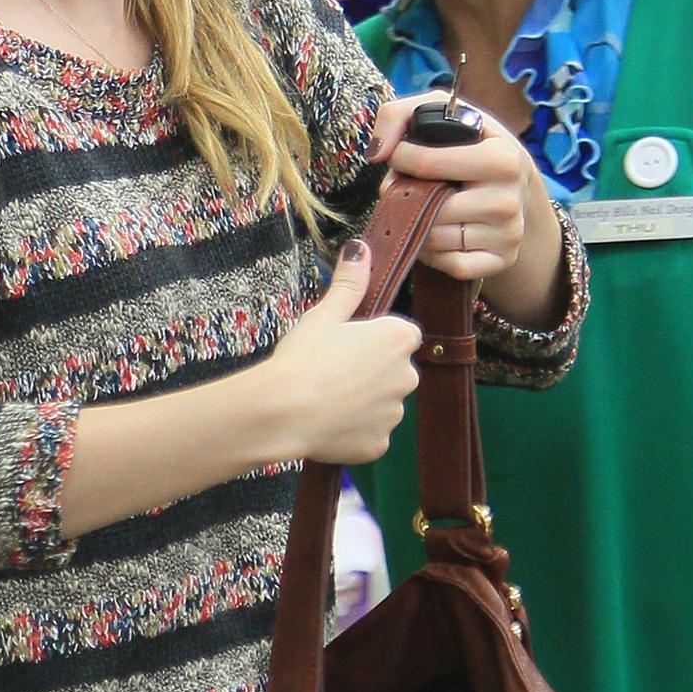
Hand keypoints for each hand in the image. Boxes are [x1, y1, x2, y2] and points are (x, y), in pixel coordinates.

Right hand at [263, 240, 420, 462]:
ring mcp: (394, 414)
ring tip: (324, 398)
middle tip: (330, 371)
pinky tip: (326, 422)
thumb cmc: (304, 357)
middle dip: (369, 371)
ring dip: (362, 401)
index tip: (345, 344)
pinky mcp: (379, 444)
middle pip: (392, 369)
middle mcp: (408, 376)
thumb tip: (362, 247)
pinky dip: (353, 430)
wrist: (284, 412)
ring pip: (381, 403)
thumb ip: (349, 283)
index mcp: (399, 338)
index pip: (399, 335)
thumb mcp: (324, 314)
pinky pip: (369, 433)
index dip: (371, 339)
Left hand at [371, 93, 534, 279]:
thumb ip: (398, 115)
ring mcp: (507, 234)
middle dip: (405, 196)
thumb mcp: (444, 112)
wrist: (519, 185)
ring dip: (416, 225)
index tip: (400, 156)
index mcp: (500, 158)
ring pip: (434, 239)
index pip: (425, 163)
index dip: (399, 159)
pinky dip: (434, 252)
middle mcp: (507, 200)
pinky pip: (450, 264)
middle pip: (427, 208)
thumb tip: (377, 153)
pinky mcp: (501, 260)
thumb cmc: (473, 144)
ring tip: (422, 207)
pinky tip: (436, 232)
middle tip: (407, 186)